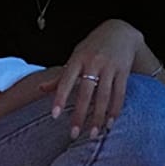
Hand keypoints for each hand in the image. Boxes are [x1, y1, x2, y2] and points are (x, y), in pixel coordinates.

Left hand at [45, 20, 143, 139]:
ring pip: (103, 96)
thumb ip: (61, 76)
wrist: (120, 31)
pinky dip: (114, 110)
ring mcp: (109, 67)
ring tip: (94, 134)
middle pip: (85, 93)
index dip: (59, 98)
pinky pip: (119, 94)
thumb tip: (40, 89)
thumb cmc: (92, 47)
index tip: (54, 116)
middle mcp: (93, 63)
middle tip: (74, 134)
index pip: (66, 81)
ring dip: (98, 117)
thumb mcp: (75, 57)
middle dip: (80, 115)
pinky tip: (109, 123)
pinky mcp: (123, 71)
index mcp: (77, 59)